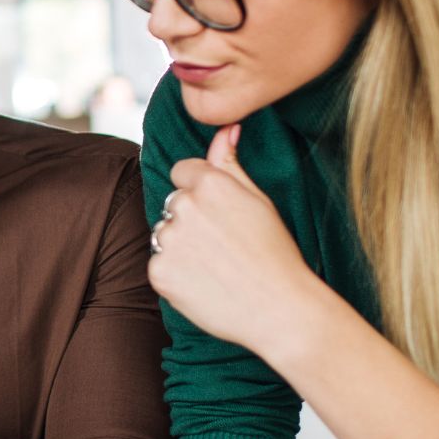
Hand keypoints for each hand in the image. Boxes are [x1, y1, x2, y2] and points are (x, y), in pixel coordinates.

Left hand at [150, 124, 320, 355]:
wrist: (280, 310)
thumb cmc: (276, 253)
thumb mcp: (258, 200)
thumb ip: (231, 163)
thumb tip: (225, 129)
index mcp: (209, 183)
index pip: (183, 171)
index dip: (201, 192)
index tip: (219, 214)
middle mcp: (183, 207)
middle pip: (173, 203)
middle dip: (190, 219)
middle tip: (223, 245)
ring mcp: (168, 240)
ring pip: (164, 233)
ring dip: (180, 246)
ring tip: (215, 265)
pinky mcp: (158, 272)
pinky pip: (158, 264)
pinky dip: (175, 274)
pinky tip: (204, 284)